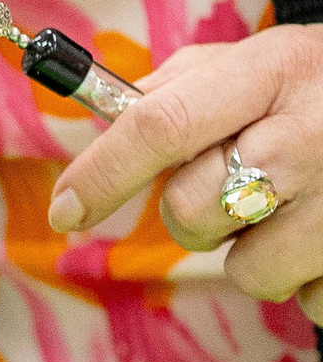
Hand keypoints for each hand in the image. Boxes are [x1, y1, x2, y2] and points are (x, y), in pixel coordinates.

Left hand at [47, 25, 322, 325]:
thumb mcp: (269, 61)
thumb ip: (185, 84)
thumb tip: (107, 116)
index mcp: (276, 68)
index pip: (160, 124)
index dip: (100, 174)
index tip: (64, 210)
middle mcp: (316, 130)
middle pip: (194, 210)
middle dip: (193, 217)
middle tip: (235, 192)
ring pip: (251, 269)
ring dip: (260, 252)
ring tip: (302, 209)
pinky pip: (311, 300)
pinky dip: (315, 278)